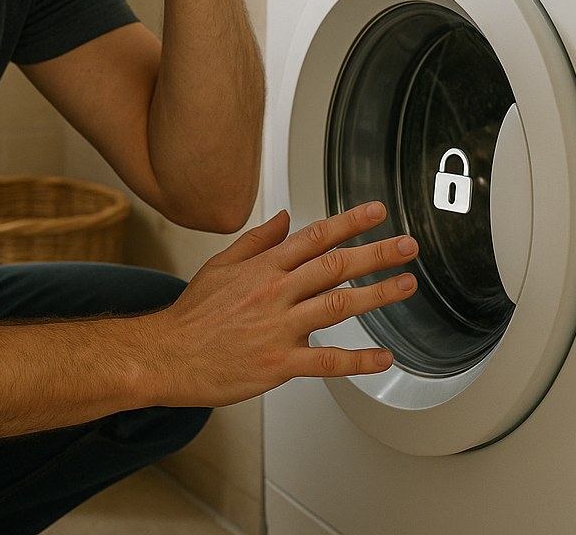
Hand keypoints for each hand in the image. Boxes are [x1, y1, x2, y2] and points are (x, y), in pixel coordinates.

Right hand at [147, 203, 418, 407]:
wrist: (168, 354)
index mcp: (263, 267)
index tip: (377, 213)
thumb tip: (284, 218)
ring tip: (405, 285)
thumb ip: (257, 240)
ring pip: (337, 305)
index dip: (349, 222)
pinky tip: (382, 357)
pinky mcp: (278, 363)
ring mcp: (278, 327)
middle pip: (334, 265)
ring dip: (377, 295)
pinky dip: (358, 359)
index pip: (314, 236)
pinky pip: (326, 360)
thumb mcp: (220, 265)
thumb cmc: (193, 315)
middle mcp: (274, 291)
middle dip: (376, 253)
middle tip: (407, 246)